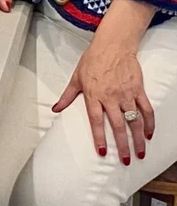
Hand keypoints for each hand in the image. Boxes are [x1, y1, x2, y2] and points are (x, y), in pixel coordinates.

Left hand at [53, 0, 155, 162]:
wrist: (112, 45)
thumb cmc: (92, 60)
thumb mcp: (76, 78)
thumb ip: (67, 96)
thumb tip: (55, 109)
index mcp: (94, 95)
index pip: (96, 121)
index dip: (99, 138)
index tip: (102, 153)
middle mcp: (111, 97)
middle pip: (118, 126)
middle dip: (122, 145)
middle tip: (126, 160)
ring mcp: (126, 94)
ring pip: (134, 121)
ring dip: (139, 139)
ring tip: (140, 152)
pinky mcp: (138, 90)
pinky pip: (146, 110)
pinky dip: (149, 123)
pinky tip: (150, 134)